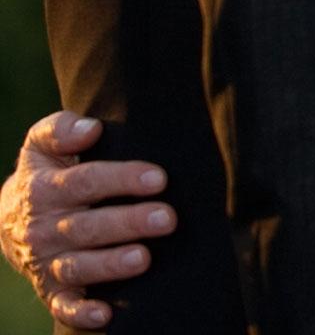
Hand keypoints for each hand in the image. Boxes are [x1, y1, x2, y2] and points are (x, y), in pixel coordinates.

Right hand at [1, 112, 174, 329]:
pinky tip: (108, 315)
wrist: (13, 217)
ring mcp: (47, 261)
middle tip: (168, 218)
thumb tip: (90, 129)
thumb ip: (61, 129)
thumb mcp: (42, 143)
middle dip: (128, 222)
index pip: (85, 182)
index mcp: (45, 189)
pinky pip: (63, 304)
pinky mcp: (51, 289)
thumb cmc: (46, 171)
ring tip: (143, 258)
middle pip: (87, 226)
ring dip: (110, 265)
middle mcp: (44, 228)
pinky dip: (82, 312)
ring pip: (78, 265)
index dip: (122, 179)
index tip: (159, 178)